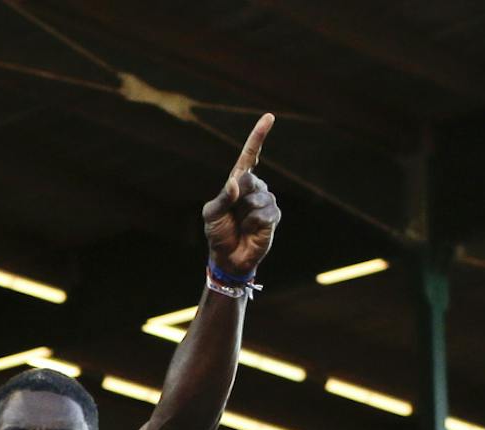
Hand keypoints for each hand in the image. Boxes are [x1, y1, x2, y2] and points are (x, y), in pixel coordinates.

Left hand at [200, 113, 278, 280]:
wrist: (228, 257)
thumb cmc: (218, 233)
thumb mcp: (211, 214)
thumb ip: (223, 197)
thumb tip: (236, 182)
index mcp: (238, 182)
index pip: (250, 156)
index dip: (258, 136)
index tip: (269, 117)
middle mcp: (255, 187)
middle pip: (250, 180)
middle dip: (238, 198)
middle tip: (233, 215)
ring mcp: (266, 200)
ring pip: (257, 199)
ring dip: (245, 214)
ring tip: (241, 224)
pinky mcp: (273, 216)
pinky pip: (264, 214)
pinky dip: (254, 224)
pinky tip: (250, 230)